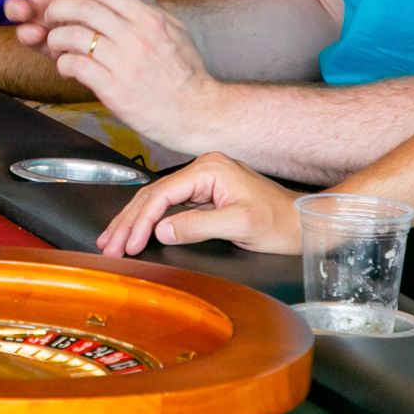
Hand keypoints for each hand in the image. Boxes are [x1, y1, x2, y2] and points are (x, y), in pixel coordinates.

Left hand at [41, 0, 212, 151]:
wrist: (196, 112)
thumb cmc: (184, 73)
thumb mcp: (174, 31)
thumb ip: (146, 12)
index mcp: (149, 19)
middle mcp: (136, 37)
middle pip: (83, 7)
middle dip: (58, 7)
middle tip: (50, 14)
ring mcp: (124, 63)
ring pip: (73, 36)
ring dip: (56, 37)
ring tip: (56, 43)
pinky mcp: (113, 89)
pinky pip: (75, 66)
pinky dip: (63, 63)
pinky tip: (66, 66)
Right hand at [96, 153, 302, 257]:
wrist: (305, 222)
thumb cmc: (280, 223)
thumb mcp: (240, 225)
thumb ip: (198, 225)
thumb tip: (161, 230)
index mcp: (209, 169)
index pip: (163, 194)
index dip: (141, 221)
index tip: (129, 244)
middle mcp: (203, 169)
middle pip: (153, 194)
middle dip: (128, 221)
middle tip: (108, 245)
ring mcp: (203, 180)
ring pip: (157, 200)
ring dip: (134, 221)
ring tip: (112, 241)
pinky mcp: (205, 193)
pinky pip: (169, 206)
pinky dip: (149, 221)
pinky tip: (135, 232)